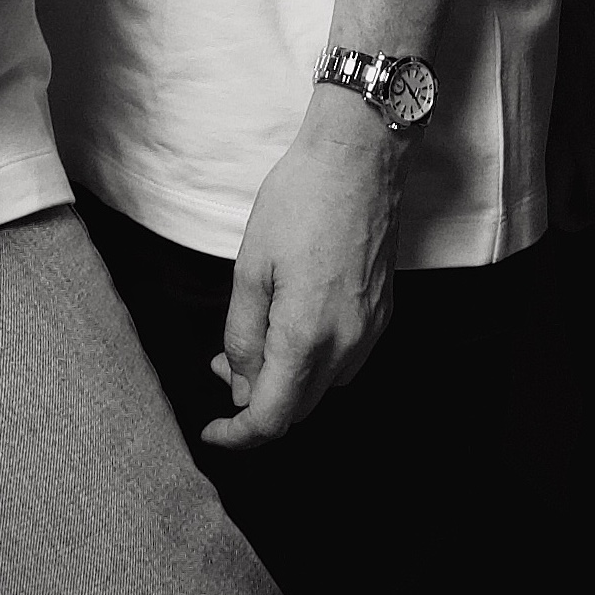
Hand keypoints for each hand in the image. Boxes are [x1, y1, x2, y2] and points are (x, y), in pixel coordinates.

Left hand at [206, 99, 401, 446]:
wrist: (360, 158)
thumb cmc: (299, 202)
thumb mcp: (251, 268)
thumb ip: (243, 335)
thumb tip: (242, 384)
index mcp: (307, 337)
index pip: (272, 418)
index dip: (239, 436)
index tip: (212, 433)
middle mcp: (347, 345)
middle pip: (298, 407)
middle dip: (257, 400)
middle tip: (222, 367)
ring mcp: (371, 331)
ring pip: (322, 385)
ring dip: (287, 379)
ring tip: (252, 340)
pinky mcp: (383, 313)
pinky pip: (345, 358)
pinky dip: (313, 358)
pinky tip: (291, 323)